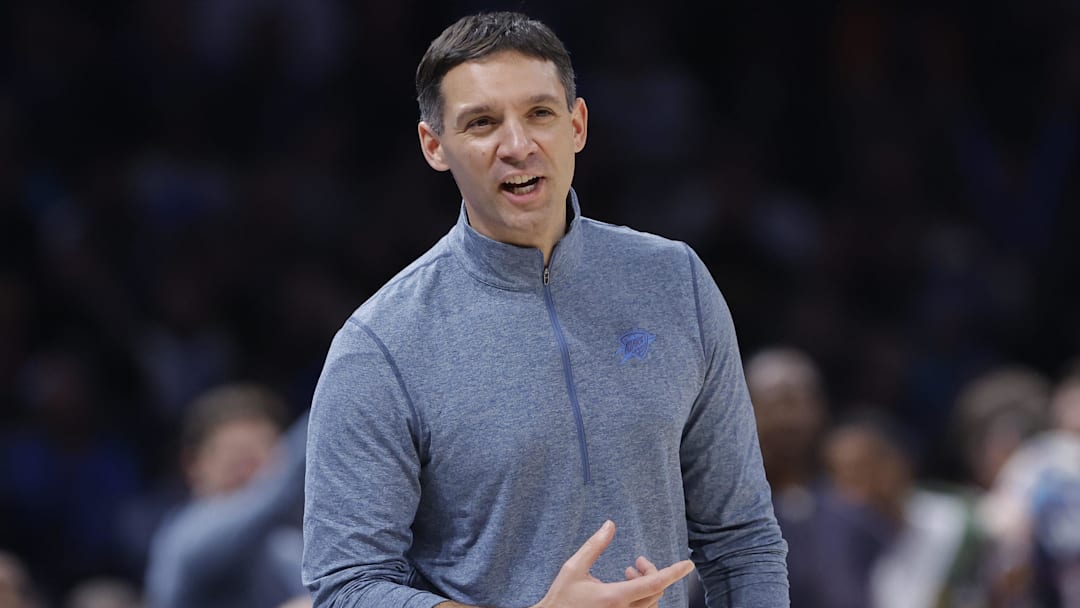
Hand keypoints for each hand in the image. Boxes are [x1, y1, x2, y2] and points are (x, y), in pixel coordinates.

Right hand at [532, 520, 694, 607]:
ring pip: (650, 605)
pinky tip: (626, 589)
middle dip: (652, 573)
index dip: (674, 572)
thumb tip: (610, 525)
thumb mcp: (574, 567)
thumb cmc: (561, 597)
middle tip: (637, 562)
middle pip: (654, 592)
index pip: (654, 583)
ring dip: (646, 587)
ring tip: (628, 574)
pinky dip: (641, 598)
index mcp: (613, 597)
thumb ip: (595, 545)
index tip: (688, 564)